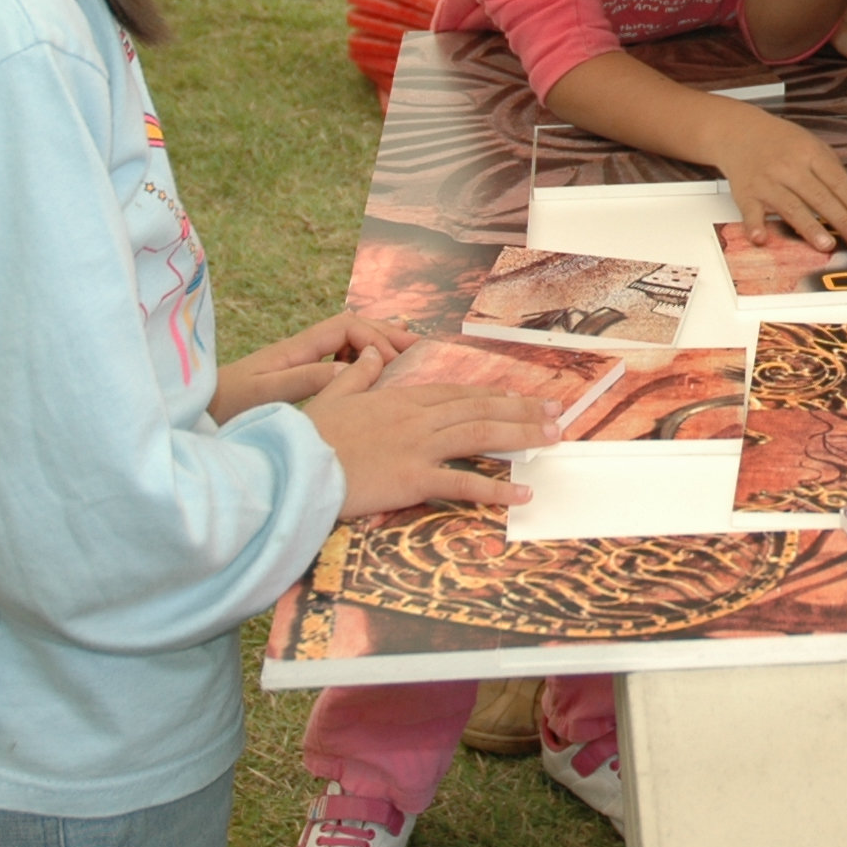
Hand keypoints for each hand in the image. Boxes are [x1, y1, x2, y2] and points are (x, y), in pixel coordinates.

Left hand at [210, 310, 418, 422]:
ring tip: (407, 356)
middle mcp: (299, 349)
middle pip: (352, 328)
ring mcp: (298, 362)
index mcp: (295, 348)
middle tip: (420, 348)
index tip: (389, 363)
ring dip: (377, 344)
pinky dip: (361, 361)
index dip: (372, 339)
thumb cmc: (223, 407)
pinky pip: (338, 361)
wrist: (192, 415)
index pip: (346, 327)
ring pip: (347, 343)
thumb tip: (353, 369)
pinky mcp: (296, 378)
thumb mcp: (263, 395)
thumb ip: (305, 380)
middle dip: (386, 334)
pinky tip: (375, 376)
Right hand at [301, 348, 556, 518]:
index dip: (491, 395)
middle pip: (478, 409)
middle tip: (555, 413)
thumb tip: (370, 352)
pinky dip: (496, 489)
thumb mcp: (334, 397)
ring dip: (520, 436)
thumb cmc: (308, 438)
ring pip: (479, 435)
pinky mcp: (413, 478)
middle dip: (521, 410)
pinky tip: (522, 494)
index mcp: (400, 399)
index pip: (457, 393)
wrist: (291, 466)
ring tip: (552, 438)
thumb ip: (357, 374)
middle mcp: (416, 418)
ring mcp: (417, 446)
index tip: (518, 396)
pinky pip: (462, 483)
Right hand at [709, 101, 846, 249]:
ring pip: (791, 207)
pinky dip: (754, 226)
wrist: (739, 132)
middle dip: (842, 220)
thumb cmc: (781, 142)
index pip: (838, 181)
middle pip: (819, 196)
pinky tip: (761, 238)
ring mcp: (767, 182)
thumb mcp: (812, 146)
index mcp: (810, 153)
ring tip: (827, 245)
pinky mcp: (746, 194)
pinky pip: (750, 212)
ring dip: (809, 227)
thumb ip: (833, 171)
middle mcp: (789, 167)